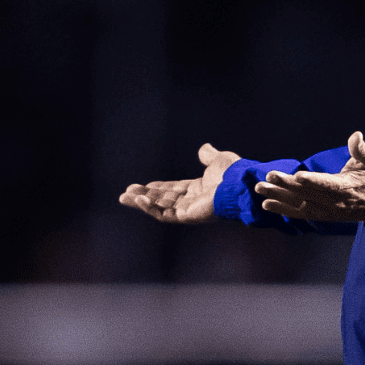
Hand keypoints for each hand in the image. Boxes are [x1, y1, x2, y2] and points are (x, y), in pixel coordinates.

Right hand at [118, 143, 240, 223]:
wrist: (240, 184)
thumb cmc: (233, 173)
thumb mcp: (218, 161)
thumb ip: (208, 156)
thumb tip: (203, 148)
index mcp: (200, 189)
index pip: (173, 189)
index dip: (158, 188)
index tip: (142, 186)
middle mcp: (193, 200)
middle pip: (163, 199)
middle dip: (144, 196)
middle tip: (125, 194)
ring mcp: (189, 210)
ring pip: (160, 208)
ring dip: (142, 202)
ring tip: (124, 197)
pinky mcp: (187, 216)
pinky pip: (164, 214)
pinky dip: (150, 207)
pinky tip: (139, 199)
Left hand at [254, 132, 364, 221]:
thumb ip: (360, 149)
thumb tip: (356, 135)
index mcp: (345, 186)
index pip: (327, 184)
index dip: (313, 181)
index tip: (298, 176)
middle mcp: (333, 201)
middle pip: (307, 193)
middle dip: (286, 185)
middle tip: (268, 176)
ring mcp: (325, 210)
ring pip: (298, 204)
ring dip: (278, 197)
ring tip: (260, 188)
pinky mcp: (320, 215)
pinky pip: (298, 213)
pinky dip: (282, 209)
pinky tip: (267, 203)